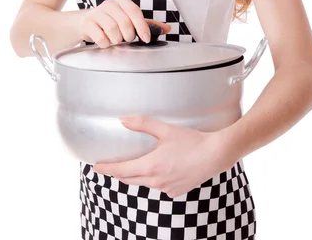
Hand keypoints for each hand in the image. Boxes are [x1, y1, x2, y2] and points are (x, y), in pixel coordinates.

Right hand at [80, 0, 170, 47]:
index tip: (146, 38)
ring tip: (115, 40)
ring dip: (116, 40)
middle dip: (128, 35)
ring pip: (112, 29)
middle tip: (127, 39)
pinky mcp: (87, 23)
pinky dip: (105, 43)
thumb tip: (167, 28)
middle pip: (124, 22)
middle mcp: (109, 4)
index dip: (142, 26)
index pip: (135, 12)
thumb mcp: (130, 21)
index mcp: (122, 2)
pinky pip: (100, 37)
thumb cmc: (111, 22)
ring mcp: (97, 13)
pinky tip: (105, 42)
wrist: (86, 23)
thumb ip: (147, 24)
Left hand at [93, 116, 237, 198]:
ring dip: (137, 176)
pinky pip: (159, 187)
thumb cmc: (192, 141)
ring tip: (134, 166)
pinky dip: (154, 180)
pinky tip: (160, 170)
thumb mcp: (166, 130)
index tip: (96, 167)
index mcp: (150, 167)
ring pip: (144, 184)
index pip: (121, 171)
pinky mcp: (176, 192)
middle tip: (112, 166)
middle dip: (120, 173)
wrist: (215, 155)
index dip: (107, 169)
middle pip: (130, 179)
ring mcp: (166, 189)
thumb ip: (142, 124)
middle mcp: (156, 182)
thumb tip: (123, 120)